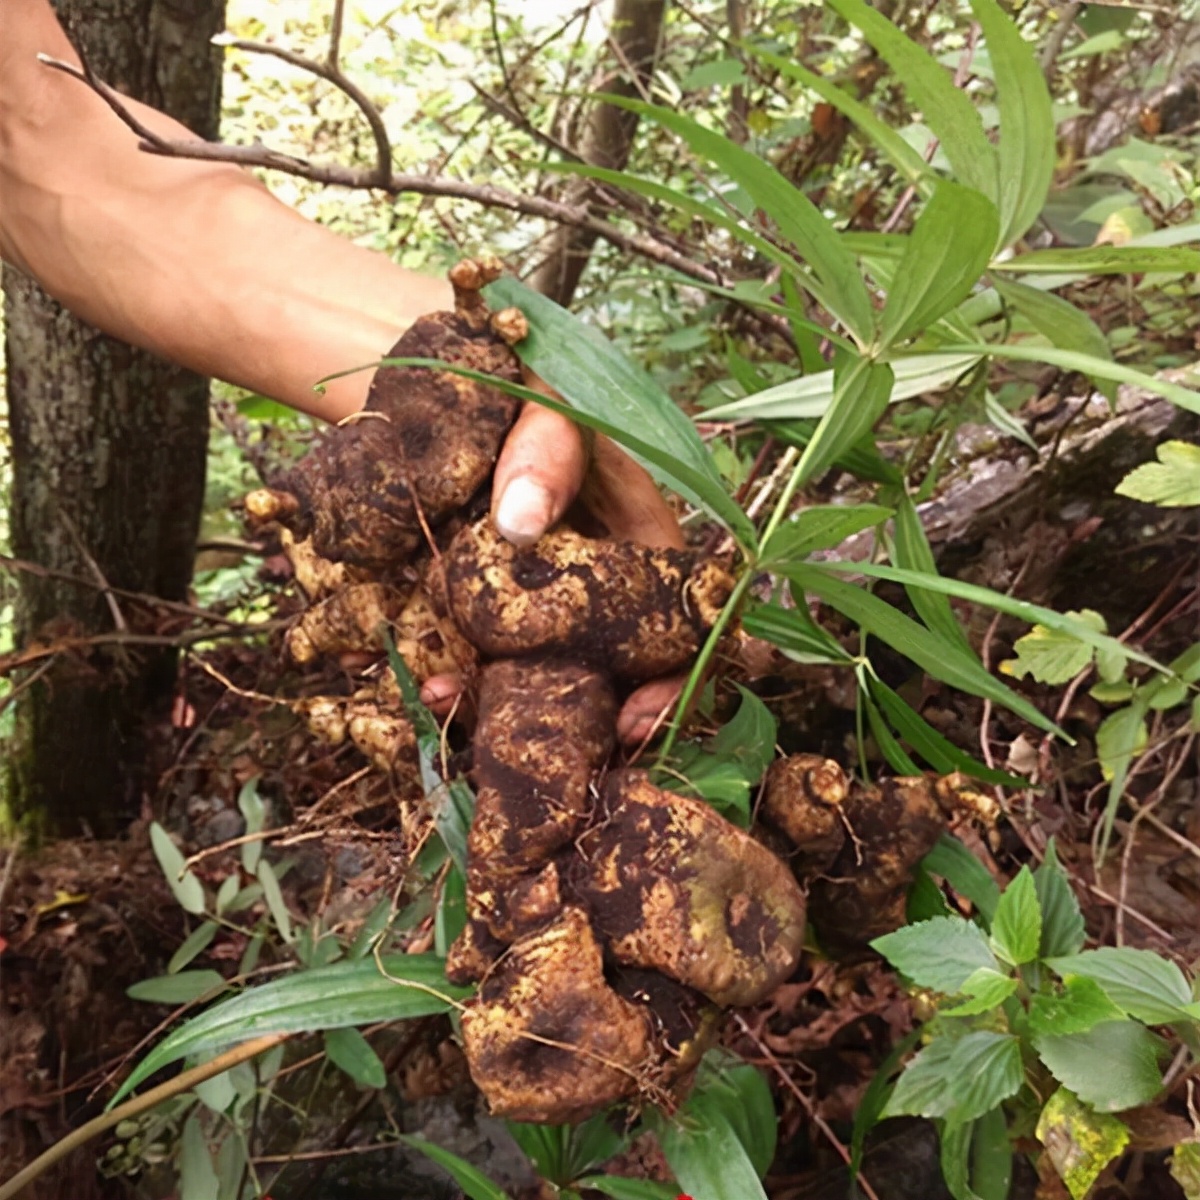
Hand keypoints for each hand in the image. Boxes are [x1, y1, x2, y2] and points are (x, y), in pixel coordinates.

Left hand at [419, 371, 687, 745]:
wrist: (435, 382)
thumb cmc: (517, 385)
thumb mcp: (543, 400)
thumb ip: (545, 449)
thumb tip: (519, 522)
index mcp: (638, 540)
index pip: (682, 623)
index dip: (674, 681)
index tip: (634, 720)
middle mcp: (593, 587)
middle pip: (609, 671)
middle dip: (581, 721)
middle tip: (542, 751)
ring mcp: (532, 605)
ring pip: (534, 676)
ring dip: (498, 705)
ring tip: (444, 701)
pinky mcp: (474, 609)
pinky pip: (468, 656)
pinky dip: (443, 673)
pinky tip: (410, 675)